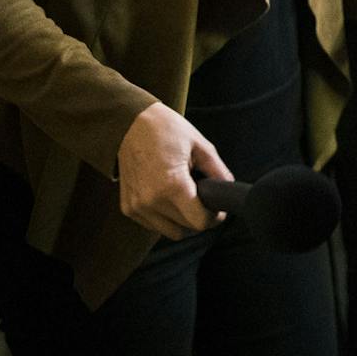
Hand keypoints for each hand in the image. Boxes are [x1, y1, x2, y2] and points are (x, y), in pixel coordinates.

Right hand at [117, 101, 228, 239]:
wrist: (130, 124)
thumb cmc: (166, 130)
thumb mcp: (200, 145)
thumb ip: (218, 171)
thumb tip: (229, 189)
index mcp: (172, 186)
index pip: (200, 222)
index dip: (214, 218)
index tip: (218, 209)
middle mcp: (152, 201)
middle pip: (186, 229)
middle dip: (200, 217)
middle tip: (203, 199)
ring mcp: (137, 207)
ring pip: (170, 231)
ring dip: (182, 221)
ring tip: (186, 198)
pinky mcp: (128, 208)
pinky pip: (154, 225)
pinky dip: (165, 217)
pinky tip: (168, 198)